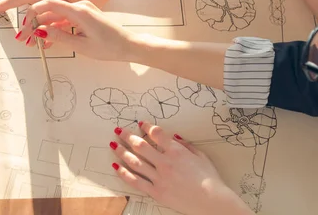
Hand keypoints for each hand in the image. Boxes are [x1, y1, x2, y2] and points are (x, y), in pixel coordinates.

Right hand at [15, 0, 136, 60]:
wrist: (130, 43)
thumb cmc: (111, 46)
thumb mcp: (83, 46)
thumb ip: (59, 37)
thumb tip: (40, 32)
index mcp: (78, 10)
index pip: (47, 4)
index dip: (30, 13)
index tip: (22, 25)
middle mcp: (79, 4)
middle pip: (49, 9)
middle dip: (34, 23)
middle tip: (25, 39)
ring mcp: (82, 6)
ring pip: (56, 12)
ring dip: (44, 25)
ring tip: (36, 41)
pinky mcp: (85, 10)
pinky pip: (65, 14)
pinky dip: (55, 24)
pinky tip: (50, 36)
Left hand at [110, 122, 252, 214]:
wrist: (213, 203)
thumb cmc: (210, 180)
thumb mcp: (201, 156)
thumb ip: (186, 144)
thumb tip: (174, 136)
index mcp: (177, 152)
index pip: (156, 134)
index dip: (147, 126)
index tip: (140, 123)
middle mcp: (165, 163)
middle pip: (140, 145)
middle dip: (127, 135)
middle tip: (118, 130)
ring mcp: (159, 178)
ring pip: (134, 162)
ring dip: (122, 151)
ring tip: (113, 145)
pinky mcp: (156, 192)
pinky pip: (135, 181)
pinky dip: (123, 173)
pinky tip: (116, 166)